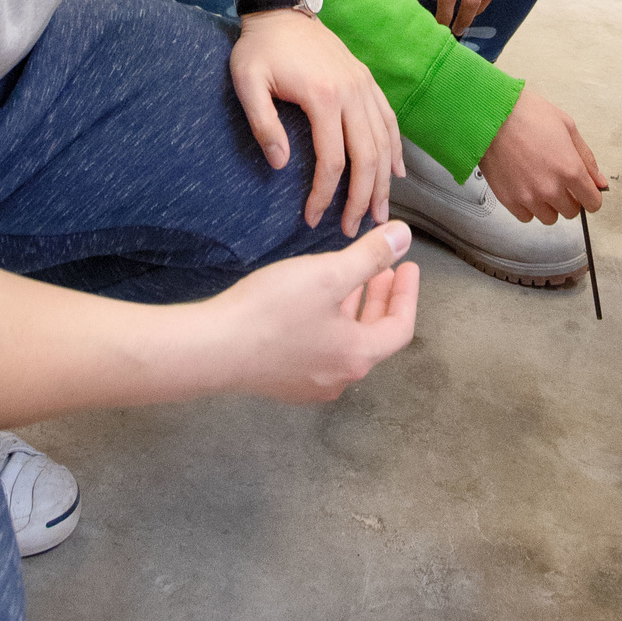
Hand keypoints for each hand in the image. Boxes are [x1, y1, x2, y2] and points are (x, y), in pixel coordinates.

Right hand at [215, 223, 419, 402]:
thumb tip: (405, 237)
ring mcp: (310, 384)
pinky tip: (316, 302)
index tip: (408, 266)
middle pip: (374, 337)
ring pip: (346, 343)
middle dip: (381, 299)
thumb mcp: (327, 274)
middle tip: (386, 269)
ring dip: (355, 310)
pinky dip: (331, 323)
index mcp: (357, 356)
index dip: (407, 294)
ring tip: (352, 279)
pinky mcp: (284, 381)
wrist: (214, 348)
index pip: (399, 328)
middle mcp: (339, 378)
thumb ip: (370, 256)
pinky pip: (322, 350)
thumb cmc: (273, 311)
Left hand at [228, 12, 403, 233]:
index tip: (312, 219)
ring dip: (384, 182)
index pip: (332, 161)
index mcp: (323, 97)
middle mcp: (352, 92)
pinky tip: (397, 173)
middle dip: (362, 199)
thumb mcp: (248, 83)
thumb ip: (263, 125)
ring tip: (379, 213)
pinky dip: (396, 149)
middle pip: (367, 157)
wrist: (282, 8)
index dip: (324, 195)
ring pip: (384, 142)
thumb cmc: (260, 48)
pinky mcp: (366, 80)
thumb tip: (281, 166)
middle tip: (353, 230)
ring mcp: (364, 85)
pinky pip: (389, 119)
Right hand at [480, 86, 607, 222]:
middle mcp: (551, 188)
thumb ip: (586, 158)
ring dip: (549, 205)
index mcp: (570, 169)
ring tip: (539, 182)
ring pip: (549, 218)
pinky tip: (525, 187)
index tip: (585, 191)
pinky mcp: (509, 200)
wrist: (490, 115)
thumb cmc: (527, 114)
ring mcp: (529, 197)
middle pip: (571, 212)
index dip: (591, 196)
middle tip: (559, 180)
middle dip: (569, 198)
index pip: (592, 203)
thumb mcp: (567, 126)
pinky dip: (528, 206)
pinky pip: (526, 217)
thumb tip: (599, 181)